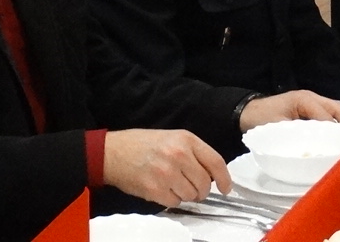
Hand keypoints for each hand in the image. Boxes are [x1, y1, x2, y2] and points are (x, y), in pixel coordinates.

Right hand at [103, 130, 230, 205]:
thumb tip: (212, 174)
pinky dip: (172, 199)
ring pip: (191, 195)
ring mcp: (166, 173)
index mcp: (186, 140)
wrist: (113, 152)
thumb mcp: (172, 138)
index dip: (224, 178)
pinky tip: (163, 189)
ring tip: (173, 185)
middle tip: (193, 187)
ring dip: (186, 194)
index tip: (226, 188)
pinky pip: (175, 202)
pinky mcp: (155, 189)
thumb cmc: (143, 144)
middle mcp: (178, 155)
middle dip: (201, 190)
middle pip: (204, 183)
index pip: (215, 162)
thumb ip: (193, 152)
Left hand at [239, 90, 339, 128]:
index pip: (326, 116)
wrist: (246, 112)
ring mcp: (310, 101)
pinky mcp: (308, 108)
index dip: (335, 132)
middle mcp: (311, 97)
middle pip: (337, 107)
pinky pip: (327, 113)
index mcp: (304, 100)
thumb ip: (296, 137)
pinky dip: (335, 124)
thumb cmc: (260, 119)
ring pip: (334, 109)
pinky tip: (336, 138)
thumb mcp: (277, 129)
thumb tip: (314, 150)